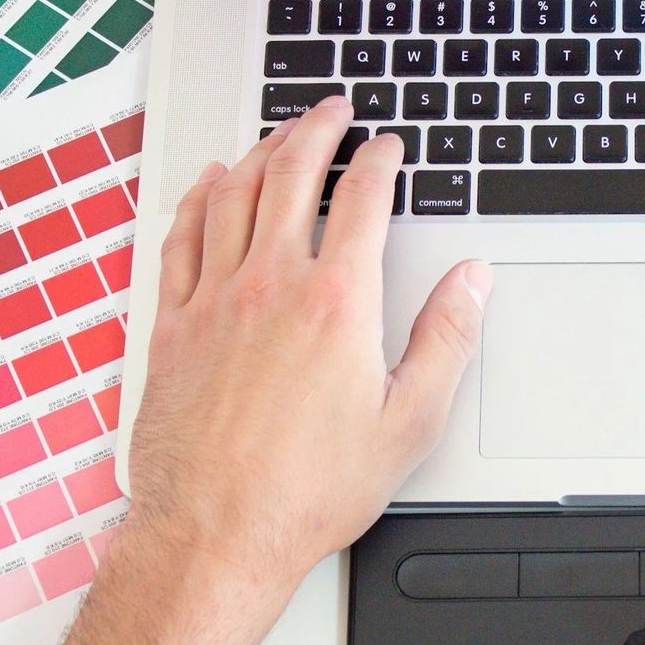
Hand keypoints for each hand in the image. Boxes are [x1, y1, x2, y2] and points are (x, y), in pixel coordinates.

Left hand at [124, 98, 490, 644]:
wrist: (215, 534)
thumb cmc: (307, 492)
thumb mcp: (408, 424)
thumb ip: (446, 341)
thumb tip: (471, 282)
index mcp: (337, 304)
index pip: (361, 200)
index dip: (379, 161)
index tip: (387, 147)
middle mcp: (270, 286)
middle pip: (291, 175)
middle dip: (317, 130)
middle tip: (333, 110)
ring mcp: (213, 301)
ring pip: (234, 195)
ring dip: (261, 151)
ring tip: (279, 133)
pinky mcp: (173, 326)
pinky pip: (181, 238)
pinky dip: (198, 198)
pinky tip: (209, 185)